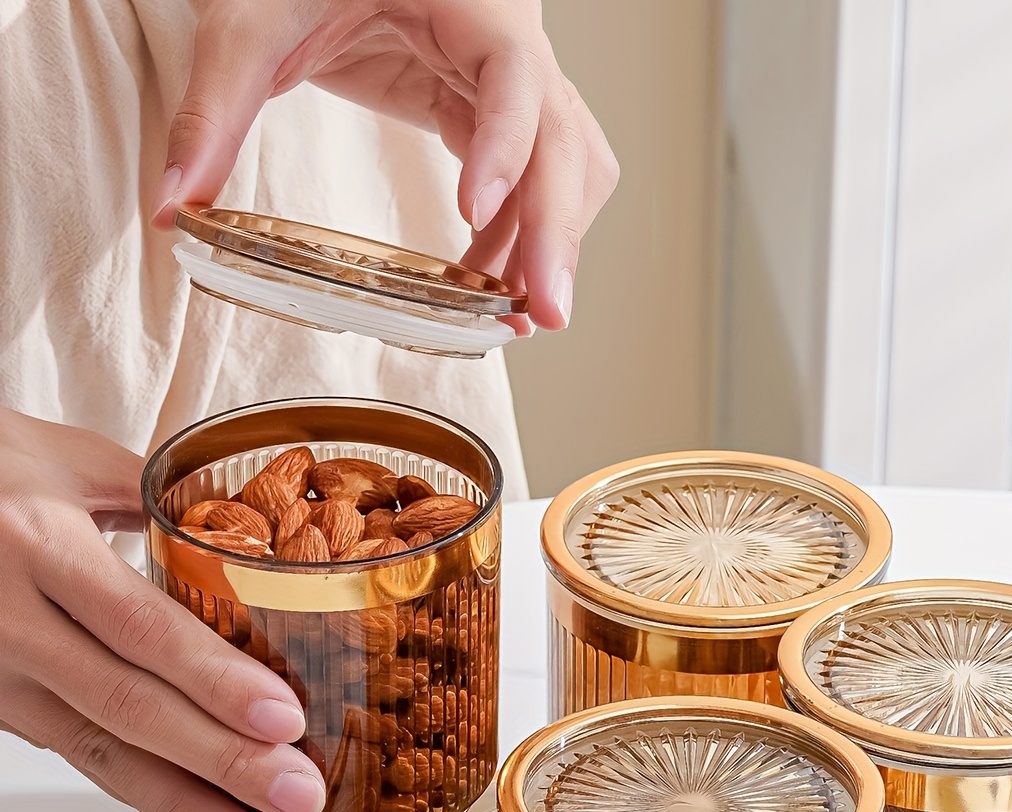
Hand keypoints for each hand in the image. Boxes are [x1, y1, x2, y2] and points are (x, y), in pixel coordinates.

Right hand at [0, 410, 325, 811]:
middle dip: (218, 761)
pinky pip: (74, 750)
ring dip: (177, 804)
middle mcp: (6, 617)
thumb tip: (255, 537)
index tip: (283, 718)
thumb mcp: (69, 459)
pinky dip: (140, 789)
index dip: (213, 679)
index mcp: (36, 543)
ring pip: (93, 748)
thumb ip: (161, 500)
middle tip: (294, 795)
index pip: (137, 624)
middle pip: (123, 704)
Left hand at [151, 0, 618, 330]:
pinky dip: (520, 233)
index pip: (514, 75)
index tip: (475, 212)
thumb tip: (172, 206)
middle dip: (554, 232)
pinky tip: (485, 281)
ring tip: (517, 313)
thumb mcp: (250, 20)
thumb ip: (215, 110)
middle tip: (541, 311)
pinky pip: (534, 177)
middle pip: (564, 142)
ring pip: (570, 165)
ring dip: (550, 240)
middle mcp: (510, 39)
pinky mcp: (493, 111)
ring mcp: (511, 81)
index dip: (506, 146)